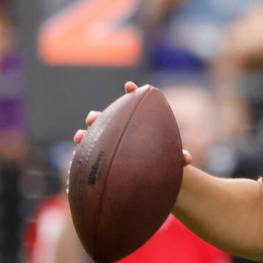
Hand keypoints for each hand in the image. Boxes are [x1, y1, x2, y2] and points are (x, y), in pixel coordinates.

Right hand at [72, 81, 192, 165]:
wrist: (150, 175)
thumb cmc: (161, 161)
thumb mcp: (171, 160)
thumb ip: (178, 157)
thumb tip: (187, 159)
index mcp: (138, 122)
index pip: (134, 103)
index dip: (132, 93)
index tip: (130, 86)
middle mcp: (119, 129)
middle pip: (105, 118)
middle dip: (97, 116)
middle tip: (92, 118)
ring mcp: (106, 143)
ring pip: (91, 136)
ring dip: (83, 135)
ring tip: (79, 137)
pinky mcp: (98, 158)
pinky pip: (87, 156)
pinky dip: (81, 156)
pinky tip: (74, 160)